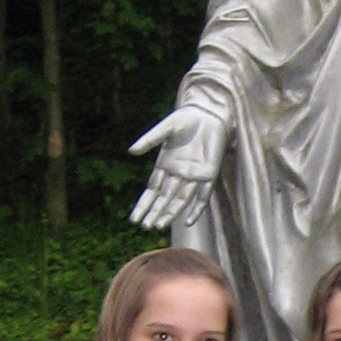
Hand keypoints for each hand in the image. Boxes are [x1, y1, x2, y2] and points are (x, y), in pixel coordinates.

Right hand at [129, 102, 231, 231]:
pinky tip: (187, 222)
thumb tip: (131, 152)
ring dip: (169, 213)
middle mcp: (178, 173)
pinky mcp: (209, 175)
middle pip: (164, 198)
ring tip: (158, 226)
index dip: (144, 204)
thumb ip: (149, 140)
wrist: (209, 113)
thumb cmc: (186, 118)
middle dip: (154, 212)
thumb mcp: (165, 128)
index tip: (134, 218)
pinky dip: (195, 210)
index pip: (152, 190)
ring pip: (179, 200)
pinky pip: (202, 197)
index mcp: (166, 164)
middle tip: (144, 226)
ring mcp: (194, 175)